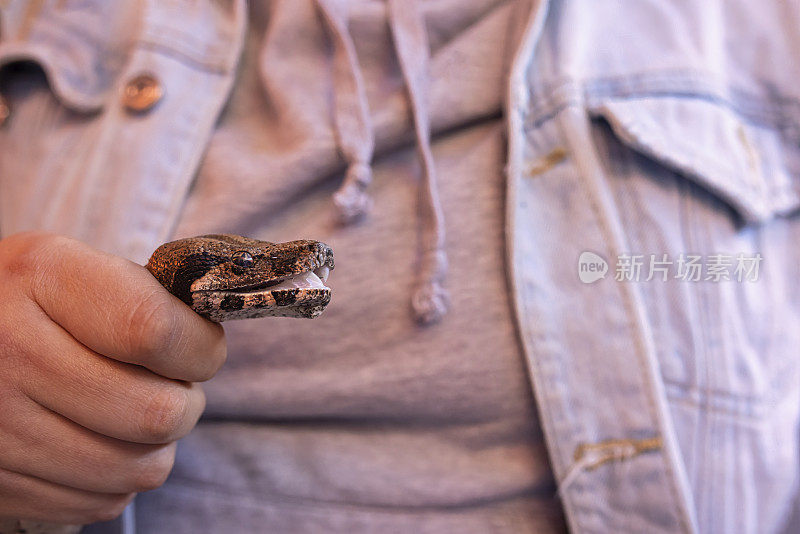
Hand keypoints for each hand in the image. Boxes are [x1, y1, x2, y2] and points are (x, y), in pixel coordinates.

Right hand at [0, 232, 225, 524]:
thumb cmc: (37, 300)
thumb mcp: (80, 268)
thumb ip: (148, 297)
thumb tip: (209, 345)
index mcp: (43, 278)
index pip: (154, 331)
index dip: (200, 348)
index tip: (203, 348)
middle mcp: (13, 351)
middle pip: (156, 412)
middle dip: (187, 401)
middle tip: (172, 383)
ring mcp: (1, 425)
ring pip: (140, 468)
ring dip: (157, 443)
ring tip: (134, 409)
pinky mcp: (2, 482)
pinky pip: (104, 500)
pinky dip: (118, 475)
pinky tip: (97, 437)